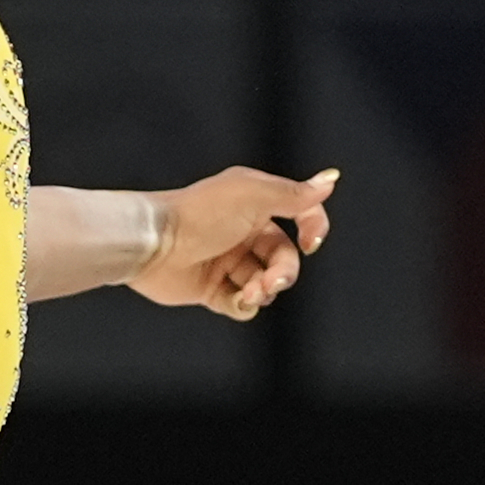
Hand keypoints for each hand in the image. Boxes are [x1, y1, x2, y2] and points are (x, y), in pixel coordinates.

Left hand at [130, 166, 337, 320]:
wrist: (153, 242)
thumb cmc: (200, 213)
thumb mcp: (254, 195)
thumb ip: (294, 194)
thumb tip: (331, 179)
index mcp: (255, 204)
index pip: (299, 215)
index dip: (313, 228)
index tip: (311, 242)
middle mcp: (242, 232)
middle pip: (283, 257)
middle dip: (283, 273)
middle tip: (271, 282)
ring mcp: (226, 262)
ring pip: (264, 283)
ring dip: (263, 291)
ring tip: (249, 293)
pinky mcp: (209, 289)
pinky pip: (240, 304)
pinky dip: (243, 306)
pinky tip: (237, 300)